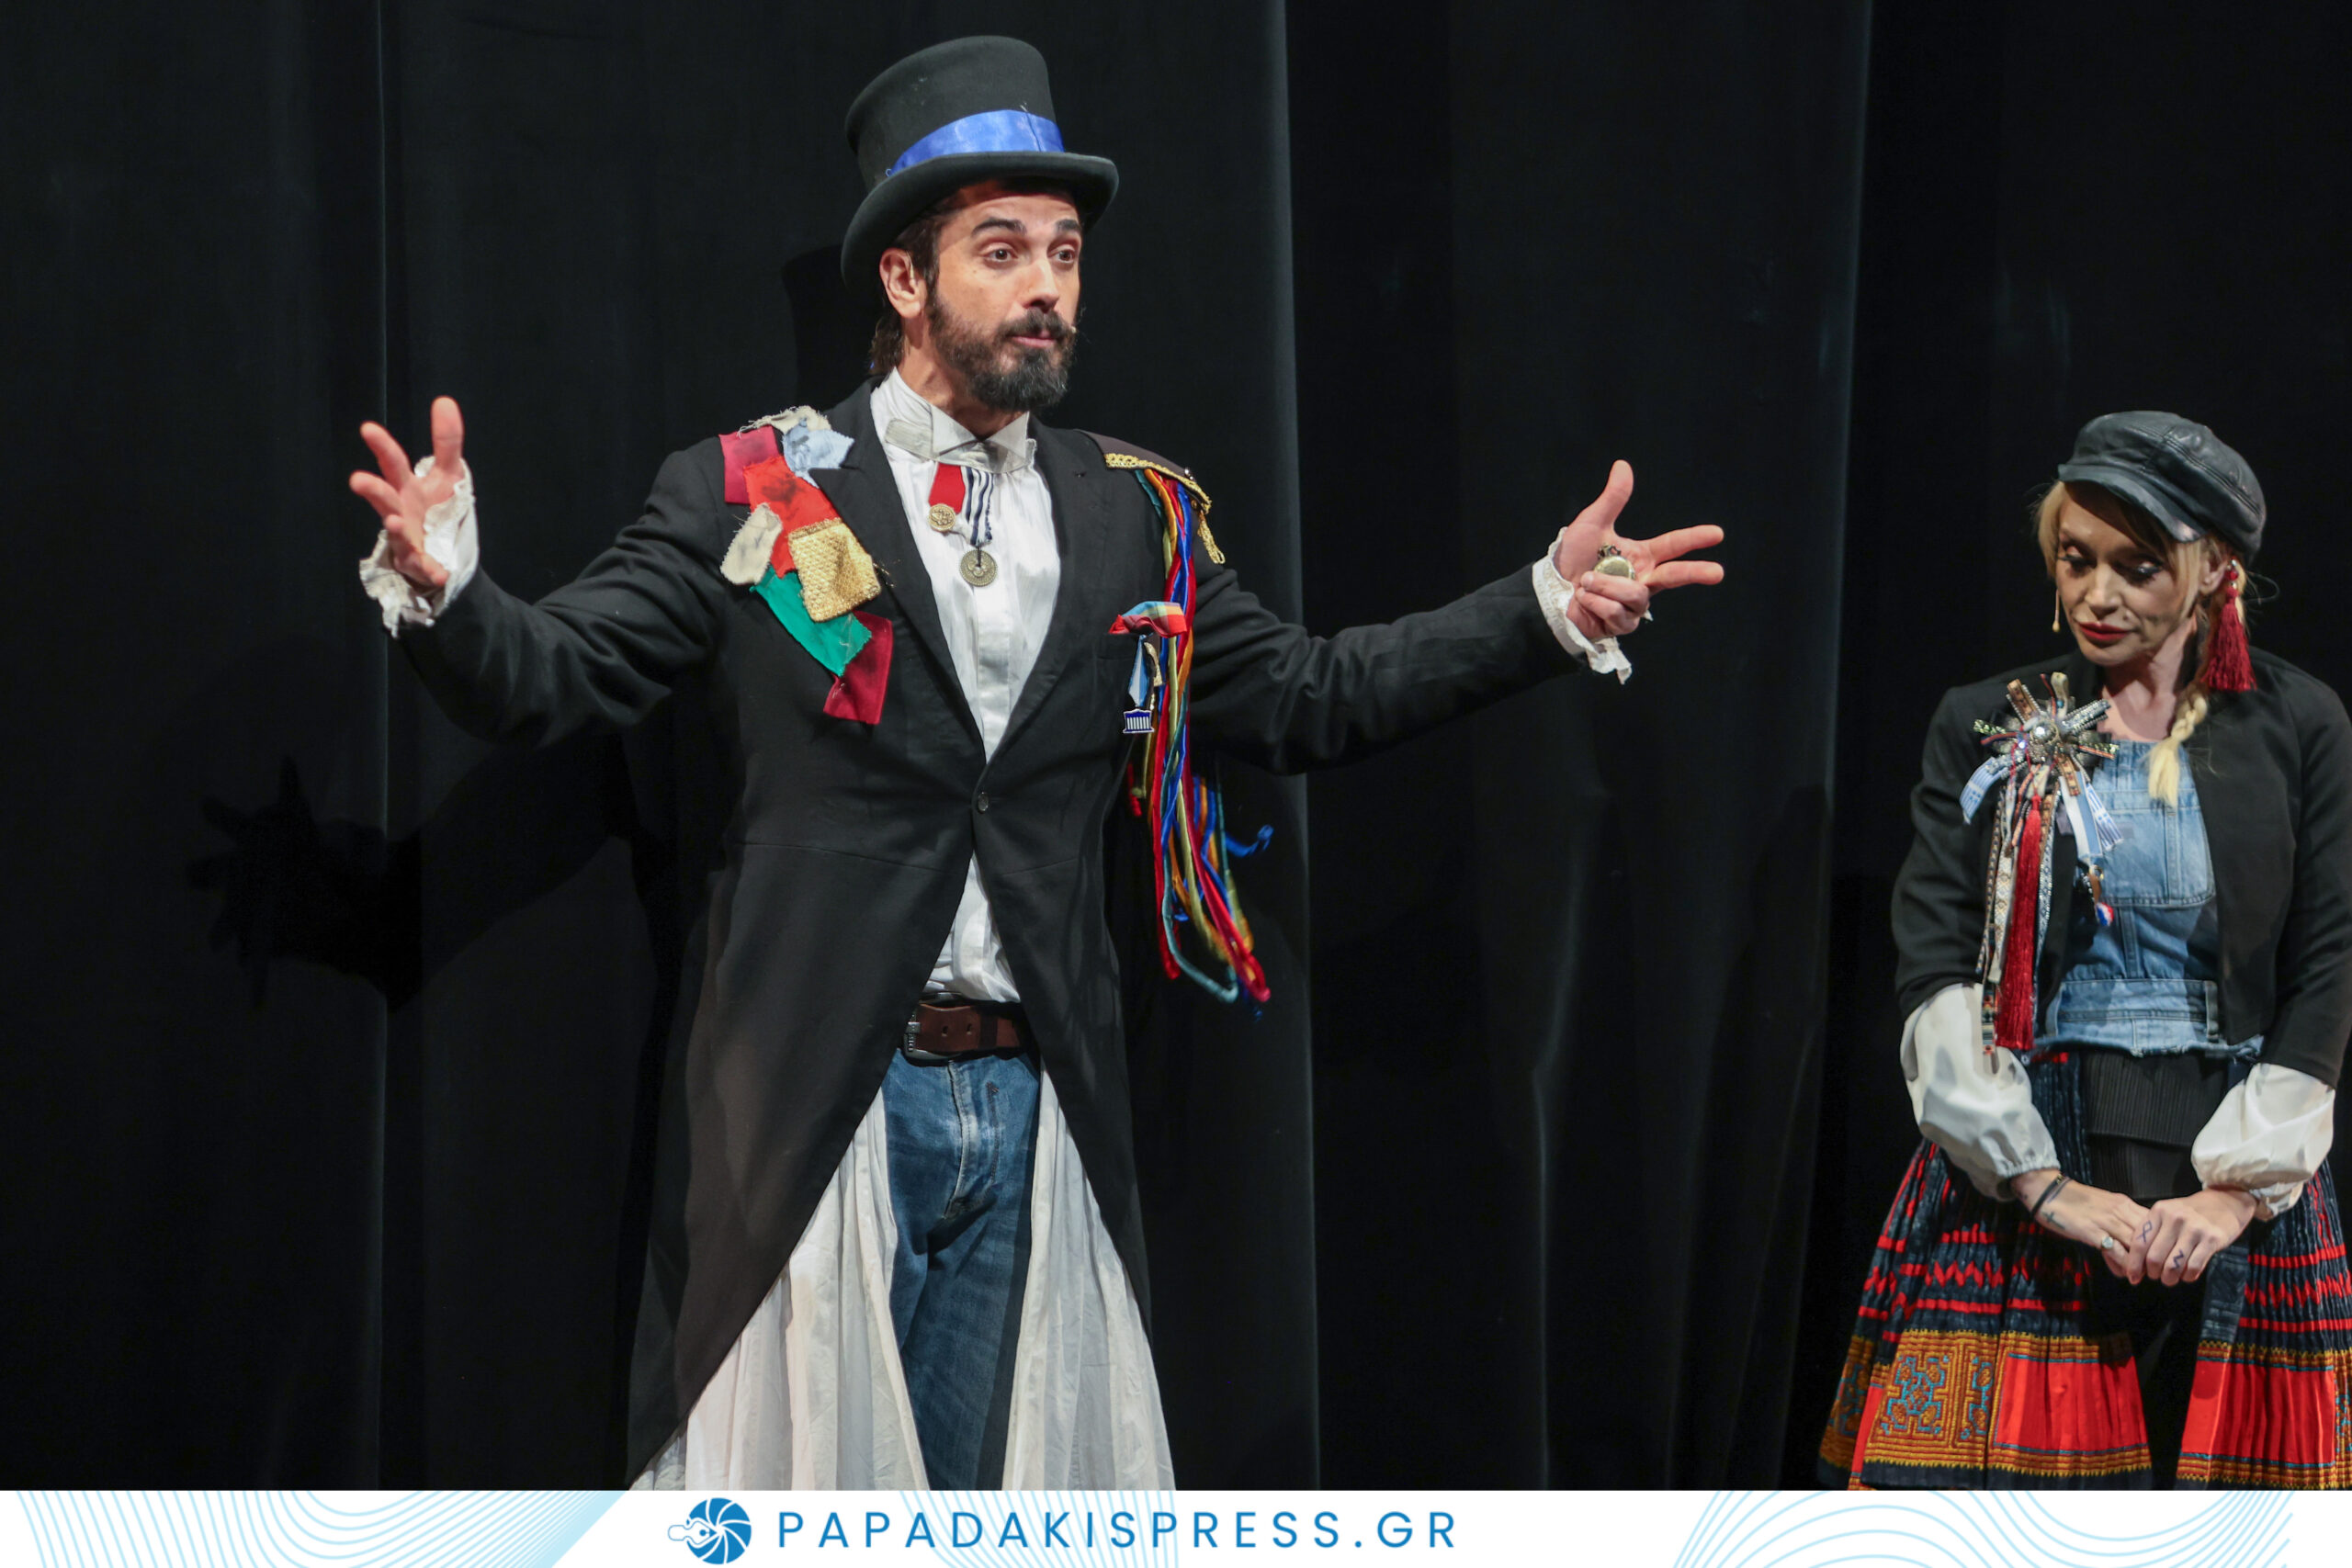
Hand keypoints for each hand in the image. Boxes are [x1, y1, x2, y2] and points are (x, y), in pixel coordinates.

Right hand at [349, 395, 466, 590]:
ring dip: (394, 527)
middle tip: (357, 480)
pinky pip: (426, 568)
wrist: (442, 553)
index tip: (368, 429)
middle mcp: (401, 510)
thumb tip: (444, 400)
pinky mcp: (422, 563)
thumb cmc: (436, 509)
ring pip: (396, 531)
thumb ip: (447, 442)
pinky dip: (432, 570)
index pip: (393, 462)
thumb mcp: (449, 474)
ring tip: (394, 522)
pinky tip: (439, 572)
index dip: (382, 446)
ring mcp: (408, 538)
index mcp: (407, 487)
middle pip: (385, 497)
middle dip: (373, 489)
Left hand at [1548, 460, 1725, 640]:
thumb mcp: (1592, 524)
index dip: (1694, 539)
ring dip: (1606, 586)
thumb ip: (1612, 499)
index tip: (1717, 533)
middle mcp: (1642, 581)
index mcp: (1642, 557)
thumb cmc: (1571, 558)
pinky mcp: (1620, 625)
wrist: (1549, 589)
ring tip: (1586, 581)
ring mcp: (1633, 606)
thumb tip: (1623, 465)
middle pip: (1675, 576)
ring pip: (1634, 595)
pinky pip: (1616, 612)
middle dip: (1695, 573)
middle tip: (1718, 572)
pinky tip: (1584, 600)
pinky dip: (1596, 602)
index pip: (1673, 546)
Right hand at [2013, 1168, 2153, 1280]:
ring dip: (2141, 1264)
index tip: (2159, 1256)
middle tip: (2155, 1272)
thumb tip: (2130, 1246)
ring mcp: (2106, 1221)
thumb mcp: (2103, 1207)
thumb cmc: (2073, 1200)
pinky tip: (2124, 1273)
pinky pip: (2116, 1251)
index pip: (2154, 1224)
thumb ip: (2118, 1223)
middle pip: (2149, 1236)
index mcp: (2124, 1204)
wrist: (2048, 1191)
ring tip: (2141, 1276)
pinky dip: (2123, 1265)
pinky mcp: (2092, 1231)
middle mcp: (2120, 1211)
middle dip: (2154, 1256)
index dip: (2160, 1242)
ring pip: (2135, 1245)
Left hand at [2142, 1188, 2255, 1285]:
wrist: (2224, 1203)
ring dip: (2169, 1278)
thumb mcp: (2167, 1214)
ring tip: (2169, 1279)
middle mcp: (2175, 1218)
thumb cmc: (2191, 1213)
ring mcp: (2194, 1229)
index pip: (2139, 1243)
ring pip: (2173, 1265)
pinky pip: (2194, 1266)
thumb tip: (2136, 1263)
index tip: (2132, 1276)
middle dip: (2152, 1273)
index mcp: (2159, 1211)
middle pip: (2154, 1257)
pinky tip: (2187, 1275)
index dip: (2133, 1264)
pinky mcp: (2212, 1239)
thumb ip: (2152, 1234)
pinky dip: (2187, 1276)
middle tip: (2156, 1277)